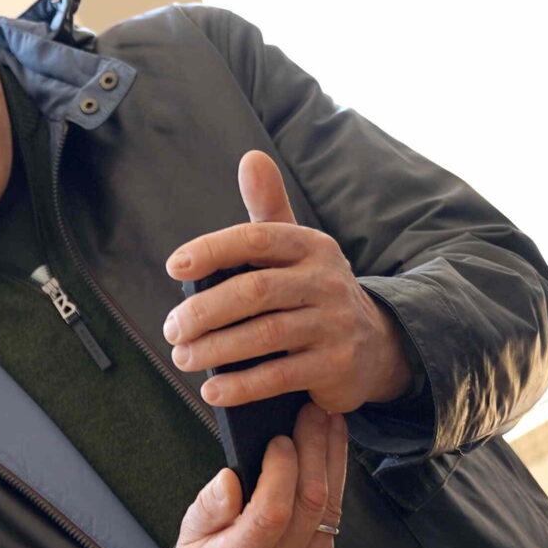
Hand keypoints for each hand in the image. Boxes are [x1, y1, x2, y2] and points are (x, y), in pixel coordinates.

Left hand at [164, 152, 413, 412]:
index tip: (175, 267)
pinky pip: (280, 375)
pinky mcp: (336, 365)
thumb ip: (269, 208)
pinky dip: (242, 385)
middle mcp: (326, 280)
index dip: (213, 250)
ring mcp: (333, 324)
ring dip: (216, 349)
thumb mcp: (297, 248)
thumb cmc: (314, 292)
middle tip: (172, 329)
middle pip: (255, 291)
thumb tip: (251, 158)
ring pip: (265, 335)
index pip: (256, 238)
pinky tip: (212, 389)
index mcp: (310, 246)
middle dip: (204, 311)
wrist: (375, 345)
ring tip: (183, 358)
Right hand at [173, 399, 347, 547]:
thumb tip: (230, 477)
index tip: (279, 439)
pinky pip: (333, 523)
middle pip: (310, 503)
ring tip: (328, 423)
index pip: (271, 511)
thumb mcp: (189, 540)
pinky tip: (328, 457)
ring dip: (332, 461)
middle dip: (315, 450)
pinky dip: (333, 485)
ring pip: (330, 510)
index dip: (281, 470)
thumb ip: (208, 507)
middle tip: (314, 412)